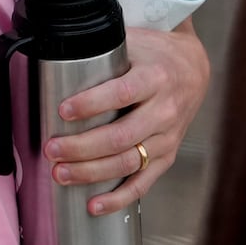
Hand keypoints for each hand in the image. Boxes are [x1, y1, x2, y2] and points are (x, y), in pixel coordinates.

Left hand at [43, 20, 210, 215]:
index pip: (122, 93)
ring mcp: (168, 136)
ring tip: (61, 173)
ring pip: (128, 162)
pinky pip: (143, 183)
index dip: (91, 104)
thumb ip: (104, 46)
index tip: (63, 110)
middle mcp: (165, 109)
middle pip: (121, 136)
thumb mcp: (134, 40)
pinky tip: (94, 204)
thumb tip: (61, 42)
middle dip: (82, 147)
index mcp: (155, 77)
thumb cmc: (155, 54)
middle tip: (52, 149)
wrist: (193, 69)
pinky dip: (118, 197)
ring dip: (91, 172)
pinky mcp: (167, 155)